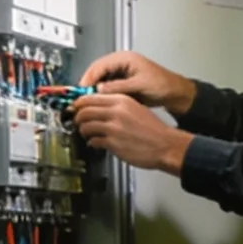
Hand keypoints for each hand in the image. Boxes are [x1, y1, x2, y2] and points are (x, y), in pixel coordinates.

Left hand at [74, 92, 194, 174]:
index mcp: (121, 101)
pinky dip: (91, 142)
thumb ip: (118, 105)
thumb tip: (98, 106)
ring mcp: (113, 128)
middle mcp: (116, 112)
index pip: (89, 98)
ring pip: (85, 126)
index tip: (76, 108)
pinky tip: (96, 143)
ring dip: (83, 131)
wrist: (166, 145)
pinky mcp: (113, 143)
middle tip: (79, 122)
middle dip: (77, 118)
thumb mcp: (137, 108)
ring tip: (87, 133)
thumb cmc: (154, 129)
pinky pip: (93, 141)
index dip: (78, 104)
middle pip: (83, 111)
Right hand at [79, 50, 196, 113]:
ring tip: (88, 101)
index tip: (82, 90)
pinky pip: (108, 86)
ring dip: (95, 89)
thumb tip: (99, 89)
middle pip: (97, 71)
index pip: (100, 65)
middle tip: (82, 98)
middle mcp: (120, 63)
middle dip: (89, 84)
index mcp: (124, 58)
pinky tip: (99, 102)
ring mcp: (121, 72)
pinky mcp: (123, 82)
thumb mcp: (140, 85)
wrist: (176, 93)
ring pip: (101, 79)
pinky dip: (103, 93)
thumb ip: (119, 86)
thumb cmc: (162, 85)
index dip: (89, 77)